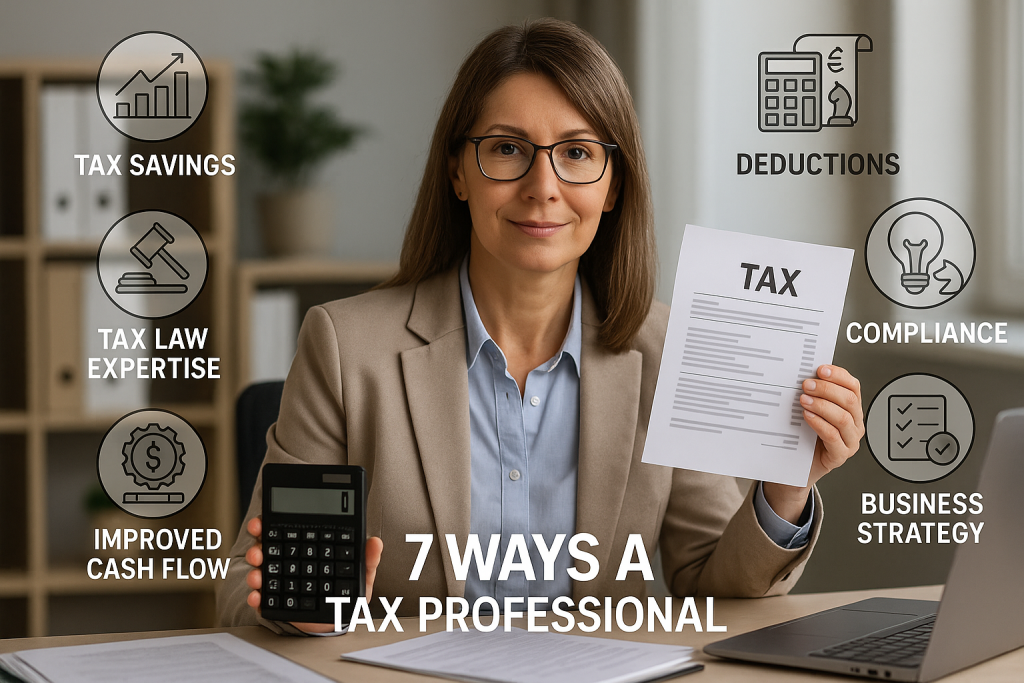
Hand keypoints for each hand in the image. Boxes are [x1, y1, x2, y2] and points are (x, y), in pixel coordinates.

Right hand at [244, 516, 384, 633]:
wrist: (338, 621)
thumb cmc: (346, 592)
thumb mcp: (359, 575)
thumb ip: (367, 559)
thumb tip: (376, 542)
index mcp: (306, 549)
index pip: (287, 530)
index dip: (271, 523)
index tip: (262, 521)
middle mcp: (290, 562)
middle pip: (268, 548)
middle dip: (258, 546)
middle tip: (258, 549)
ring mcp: (281, 582)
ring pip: (263, 571)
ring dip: (256, 571)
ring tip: (258, 575)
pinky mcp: (277, 603)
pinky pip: (263, 598)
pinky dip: (257, 596)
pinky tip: (257, 595)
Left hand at [763, 364, 863, 522]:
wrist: (797, 466)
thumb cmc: (804, 436)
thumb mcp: (810, 410)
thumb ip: (813, 394)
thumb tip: (804, 373)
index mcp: (851, 409)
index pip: (853, 387)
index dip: (839, 376)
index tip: (820, 369)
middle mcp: (855, 424)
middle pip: (849, 401)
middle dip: (827, 389)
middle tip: (807, 385)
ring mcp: (850, 441)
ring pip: (844, 418)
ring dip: (823, 405)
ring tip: (804, 400)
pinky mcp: (840, 455)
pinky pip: (834, 437)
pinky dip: (820, 424)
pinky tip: (807, 416)